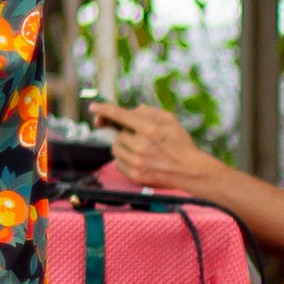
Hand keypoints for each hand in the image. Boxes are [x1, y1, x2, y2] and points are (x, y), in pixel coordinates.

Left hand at [90, 101, 214, 195]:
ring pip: (115, 148)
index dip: (105, 110)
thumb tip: (130, 111)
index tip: (93, 107)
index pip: (120, 116)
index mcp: (150, 129)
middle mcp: (141, 146)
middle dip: (126, 133)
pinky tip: (139, 160)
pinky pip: (117, 163)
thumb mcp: (169, 120)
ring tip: (141, 149)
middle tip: (139, 137)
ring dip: (124, 146)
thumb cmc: (180, 143)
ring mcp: (137, 163)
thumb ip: (148, 112)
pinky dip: (124, 159)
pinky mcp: (135, 176)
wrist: (191, 171)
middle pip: (118, 133)